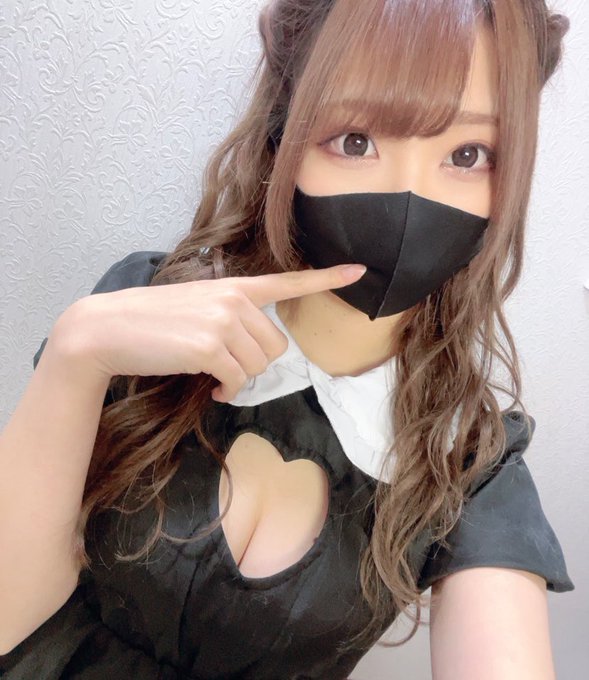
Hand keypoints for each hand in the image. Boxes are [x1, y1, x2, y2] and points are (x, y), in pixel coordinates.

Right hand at [52, 264, 366, 401]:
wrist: (110, 328)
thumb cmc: (153, 321)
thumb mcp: (198, 306)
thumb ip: (230, 317)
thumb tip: (250, 351)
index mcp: (235, 287)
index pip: (288, 282)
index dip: (326, 279)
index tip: (360, 271)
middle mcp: (235, 300)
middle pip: (277, 347)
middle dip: (255, 363)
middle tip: (226, 365)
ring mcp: (224, 322)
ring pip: (259, 366)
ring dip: (239, 378)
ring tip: (213, 374)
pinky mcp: (211, 347)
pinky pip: (238, 381)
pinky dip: (227, 390)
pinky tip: (211, 386)